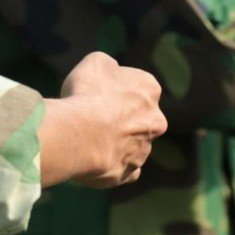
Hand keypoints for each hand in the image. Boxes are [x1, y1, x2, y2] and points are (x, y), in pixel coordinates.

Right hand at [39, 52, 166, 187]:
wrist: (80, 135)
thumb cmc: (87, 93)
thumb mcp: (95, 62)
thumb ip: (109, 66)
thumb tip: (111, 71)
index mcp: (150, 89)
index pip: (138, 85)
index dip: (116, 88)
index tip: (98, 92)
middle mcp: (155, 120)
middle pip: (140, 117)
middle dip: (123, 118)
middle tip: (95, 118)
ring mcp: (143, 149)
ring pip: (133, 144)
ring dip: (117, 142)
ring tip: (89, 141)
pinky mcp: (128, 173)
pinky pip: (125, 170)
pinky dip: (115, 166)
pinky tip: (99, 161)